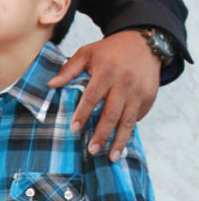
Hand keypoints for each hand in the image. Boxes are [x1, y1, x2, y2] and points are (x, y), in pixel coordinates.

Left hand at [47, 31, 159, 160]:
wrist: (144, 44)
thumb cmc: (110, 50)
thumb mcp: (87, 53)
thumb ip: (69, 69)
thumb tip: (50, 85)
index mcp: (106, 73)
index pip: (92, 97)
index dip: (83, 114)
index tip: (74, 129)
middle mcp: (124, 84)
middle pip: (112, 114)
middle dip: (102, 134)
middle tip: (92, 150)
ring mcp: (139, 93)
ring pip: (128, 121)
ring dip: (119, 140)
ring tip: (110, 156)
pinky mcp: (149, 98)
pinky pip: (137, 118)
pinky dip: (129, 130)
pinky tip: (121, 142)